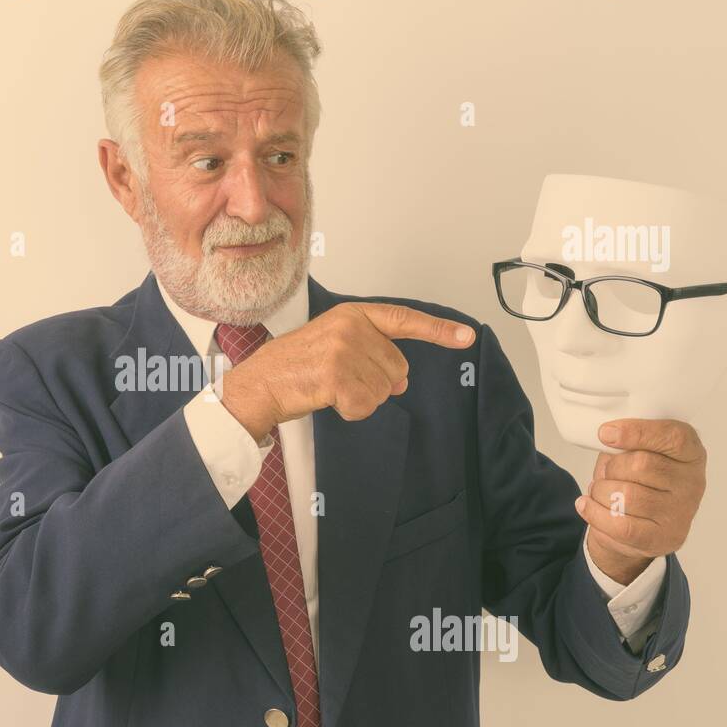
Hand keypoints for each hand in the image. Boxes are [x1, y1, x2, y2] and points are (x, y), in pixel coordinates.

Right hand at [218, 301, 475, 441]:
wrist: (259, 384)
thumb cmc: (293, 367)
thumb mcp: (333, 343)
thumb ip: (371, 352)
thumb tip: (401, 380)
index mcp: (352, 314)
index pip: (404, 320)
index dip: (438, 331)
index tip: (467, 337)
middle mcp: (352, 327)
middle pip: (397, 369)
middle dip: (376, 384)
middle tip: (340, 381)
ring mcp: (344, 351)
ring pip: (384, 391)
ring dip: (361, 399)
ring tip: (329, 389)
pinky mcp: (337, 376)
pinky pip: (366, 406)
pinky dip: (350, 412)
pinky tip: (327, 400)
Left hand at [575, 419, 707, 584]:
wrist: (640, 527)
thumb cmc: (637, 480)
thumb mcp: (635, 452)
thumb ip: (628, 442)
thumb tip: (607, 435)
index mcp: (690, 453)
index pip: (673, 437)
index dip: (637, 432)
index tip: (605, 433)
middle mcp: (693, 482)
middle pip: (642, 464)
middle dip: (611, 467)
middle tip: (606, 472)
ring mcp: (680, 513)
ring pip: (626, 495)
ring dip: (601, 491)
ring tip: (599, 490)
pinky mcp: (663, 538)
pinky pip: (620, 524)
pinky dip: (595, 512)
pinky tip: (586, 504)